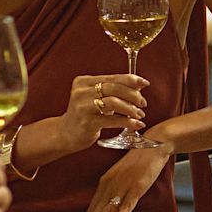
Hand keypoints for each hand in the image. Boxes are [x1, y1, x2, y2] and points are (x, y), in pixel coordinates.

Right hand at [26, 72, 147, 157]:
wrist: (66, 134)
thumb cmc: (86, 114)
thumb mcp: (96, 98)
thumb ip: (114, 90)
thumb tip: (140, 84)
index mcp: (83, 81)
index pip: (112, 77)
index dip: (131, 79)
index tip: (145, 83)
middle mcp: (81, 92)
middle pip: (114, 88)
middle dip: (133, 95)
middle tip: (143, 103)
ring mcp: (83, 107)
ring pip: (114, 103)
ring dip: (131, 109)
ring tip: (140, 115)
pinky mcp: (87, 123)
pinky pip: (112, 120)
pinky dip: (128, 122)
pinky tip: (136, 124)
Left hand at [81, 139, 172, 211]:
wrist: (153, 144)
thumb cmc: (138, 160)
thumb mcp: (121, 173)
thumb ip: (113, 187)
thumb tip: (108, 202)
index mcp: (105, 181)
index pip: (92, 206)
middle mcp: (111, 185)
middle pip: (97, 210)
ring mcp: (124, 186)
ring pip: (109, 209)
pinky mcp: (137, 187)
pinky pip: (128, 203)